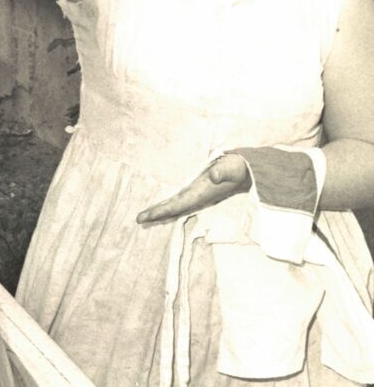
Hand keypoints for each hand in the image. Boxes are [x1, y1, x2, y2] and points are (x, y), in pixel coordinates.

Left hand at [136, 153, 250, 223]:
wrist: (248, 170)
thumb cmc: (239, 167)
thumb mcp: (232, 167)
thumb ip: (224, 171)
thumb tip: (214, 176)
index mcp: (200, 194)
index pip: (176, 205)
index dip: (160, 211)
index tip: (145, 216)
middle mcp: (197, 197)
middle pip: (172, 208)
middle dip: (156, 214)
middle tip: (138, 219)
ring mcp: (197, 194)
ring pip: (175, 205)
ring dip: (161, 210)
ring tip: (144, 215)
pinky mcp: (197, 189)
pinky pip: (179, 199)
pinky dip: (168, 203)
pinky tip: (161, 204)